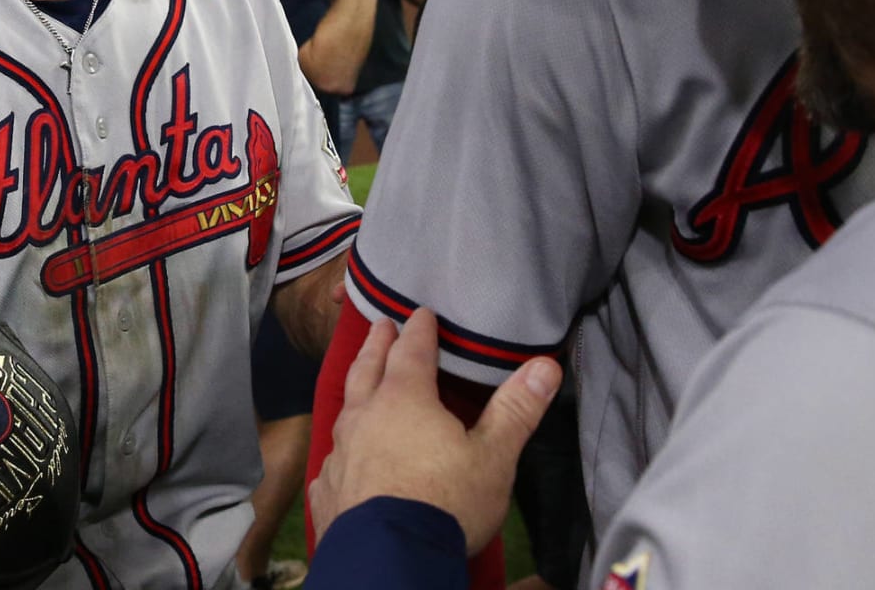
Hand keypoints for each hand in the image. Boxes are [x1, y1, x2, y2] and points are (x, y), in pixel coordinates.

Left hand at [308, 308, 560, 552]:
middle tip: (379, 326)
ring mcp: (341, 455)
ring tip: (359, 385)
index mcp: (405, 399)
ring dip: (355, 393)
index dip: (419, 330)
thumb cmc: (447, 500)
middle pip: (368, 370)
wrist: (390, 561)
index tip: (421, 313)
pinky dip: (341, 451)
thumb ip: (516, 409)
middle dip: (377, 345)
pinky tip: (342, 460)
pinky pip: (332, 462)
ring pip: (344, 411)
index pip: (412, 351)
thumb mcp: (494, 456)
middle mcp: (365, 417)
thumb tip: (546, 364)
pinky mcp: (327, 493)